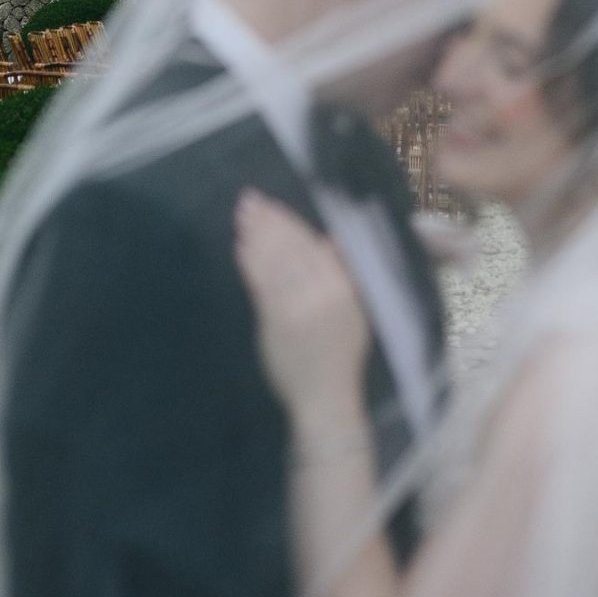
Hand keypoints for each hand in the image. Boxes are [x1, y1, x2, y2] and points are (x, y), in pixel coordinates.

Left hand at [234, 190, 370, 420]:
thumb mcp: (357, 312)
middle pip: (290, 248)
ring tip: (242, 216)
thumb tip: (331, 238)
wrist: (325, 397)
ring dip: (256, 236)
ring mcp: (297, 308)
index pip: (312, 246)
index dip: (290, 222)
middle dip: (268, 221)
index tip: (271, 204)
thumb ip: (345, 274)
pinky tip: (240, 247)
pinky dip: (250, 264)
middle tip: (248, 199)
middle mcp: (322, 293)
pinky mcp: (276, 323)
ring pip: (274, 262)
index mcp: (344, 289)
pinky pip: (261, 286)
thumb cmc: (341, 354)